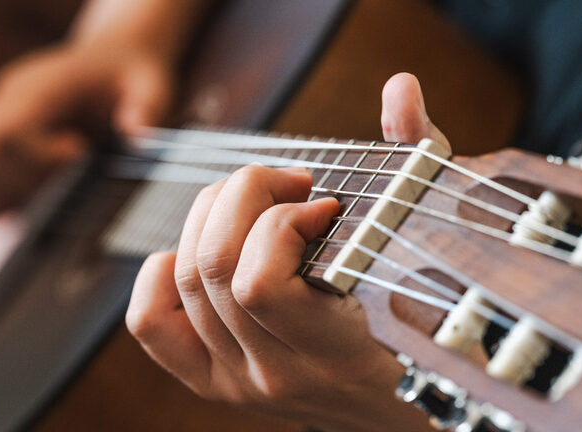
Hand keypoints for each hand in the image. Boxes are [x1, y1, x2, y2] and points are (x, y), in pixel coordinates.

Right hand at [0, 38, 174, 216]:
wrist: (109, 62)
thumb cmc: (128, 76)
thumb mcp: (149, 83)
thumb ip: (145, 107)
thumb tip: (138, 138)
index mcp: (36, 87)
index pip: (8, 132)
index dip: (39, 159)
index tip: (80, 157)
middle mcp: (4, 104)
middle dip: (22, 186)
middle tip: (68, 186)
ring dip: (7, 199)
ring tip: (55, 199)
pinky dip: (0, 202)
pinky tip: (39, 205)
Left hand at [126, 73, 449, 430]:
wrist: (401, 409)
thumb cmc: (425, 327)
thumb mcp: (430, 252)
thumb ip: (416, 161)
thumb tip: (400, 87)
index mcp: (336, 352)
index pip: (261, 285)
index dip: (283, 222)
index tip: (326, 206)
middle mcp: (276, 373)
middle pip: (213, 266)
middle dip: (247, 195)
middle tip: (290, 187)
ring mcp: (236, 380)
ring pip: (185, 278)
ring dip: (215, 216)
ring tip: (259, 206)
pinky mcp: (210, 380)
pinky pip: (151, 320)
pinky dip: (164, 270)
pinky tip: (207, 250)